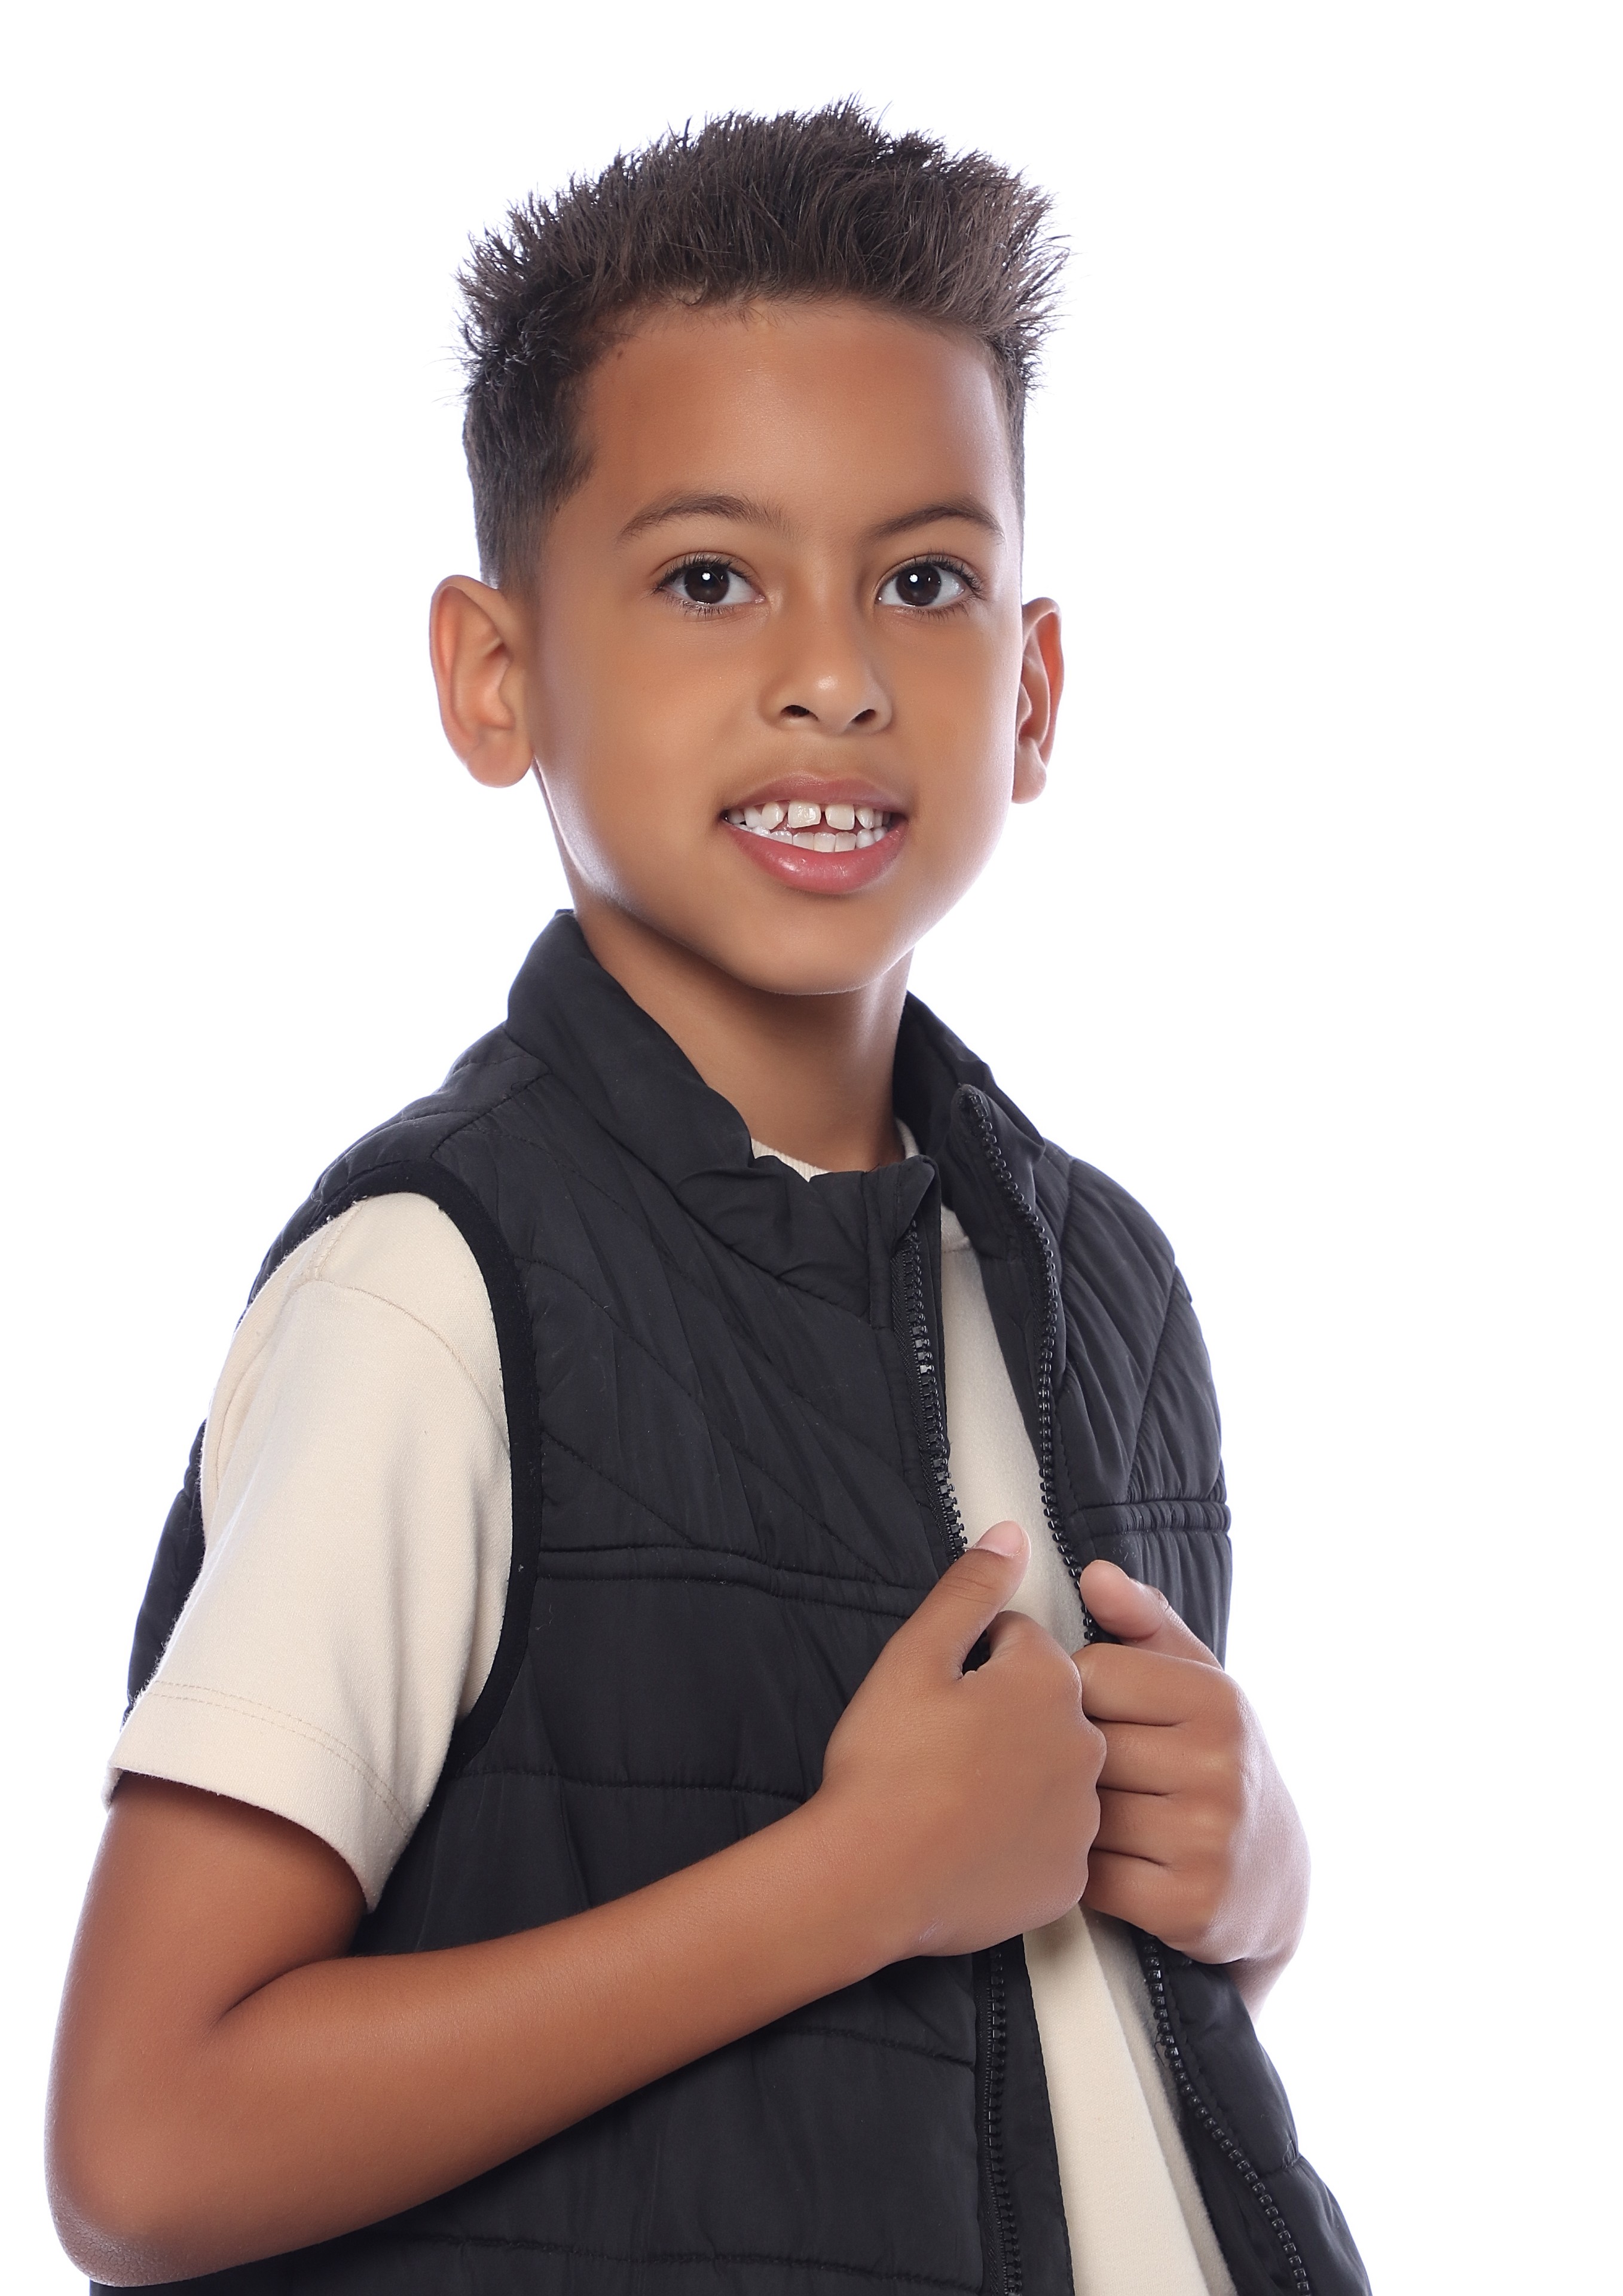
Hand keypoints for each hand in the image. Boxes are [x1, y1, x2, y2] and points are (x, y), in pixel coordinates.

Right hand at [818, 1521, 1105, 1956]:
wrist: (868, 1878)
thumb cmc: (886, 1765)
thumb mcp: (914, 1656)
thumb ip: (970, 1590)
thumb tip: (1012, 1535)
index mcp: (1050, 1682)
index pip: (1025, 1647)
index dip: (975, 1666)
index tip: (941, 1698)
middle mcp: (1086, 1746)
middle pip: (1049, 1711)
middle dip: (1005, 1719)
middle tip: (943, 1748)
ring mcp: (1082, 1819)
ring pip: (1055, 1777)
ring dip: (1018, 1778)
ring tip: (954, 1798)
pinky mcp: (1071, 1878)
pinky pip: (1054, 1843)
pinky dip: (1022, 1841)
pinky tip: (974, 1843)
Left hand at [1075, 1559, 1308, 2009]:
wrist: (1274, 1880)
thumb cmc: (1213, 1762)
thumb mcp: (1196, 1682)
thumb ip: (1144, 1622)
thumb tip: (1095, 1574)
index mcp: (1217, 1698)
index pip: (1092, 1672)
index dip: (1074, 1694)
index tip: (1091, 1714)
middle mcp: (1220, 1764)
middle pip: (1082, 1745)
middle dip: (1067, 1760)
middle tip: (1080, 1772)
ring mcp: (1208, 1838)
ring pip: (1081, 1812)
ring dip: (1068, 1817)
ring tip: (1086, 1814)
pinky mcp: (1189, 1906)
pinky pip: (1090, 1878)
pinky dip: (1081, 1872)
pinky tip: (1096, 1861)